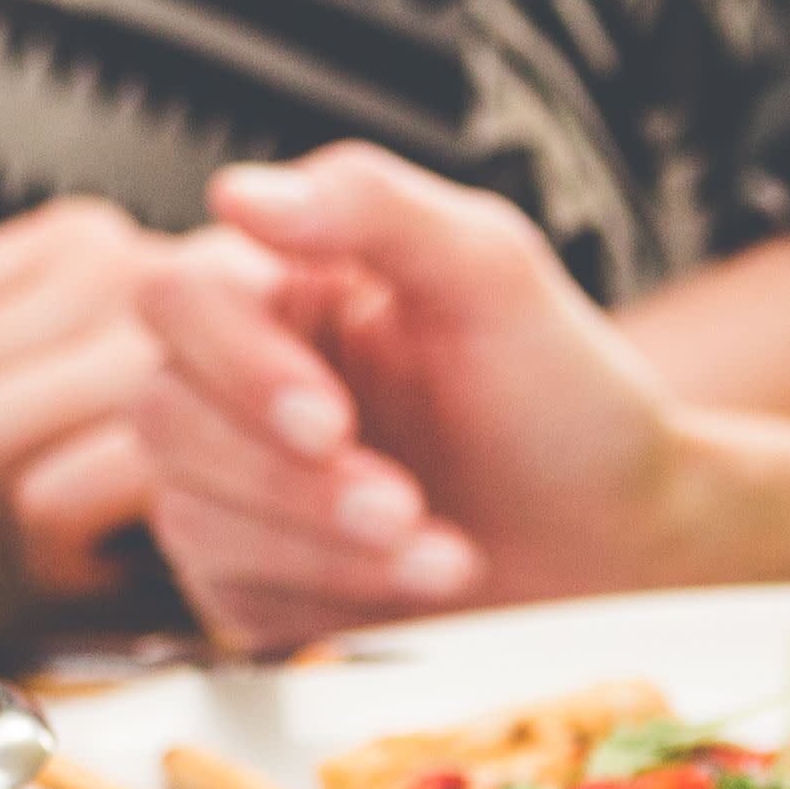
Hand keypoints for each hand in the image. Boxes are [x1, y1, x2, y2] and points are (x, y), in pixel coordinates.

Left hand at [0, 198, 179, 590]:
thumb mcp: (51, 368)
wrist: (372, 482)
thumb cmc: (199, 440)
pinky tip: (98, 553)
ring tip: (51, 532)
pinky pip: (42, 506)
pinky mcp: (187, 442)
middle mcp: (113, 279)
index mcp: (70, 248)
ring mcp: (155, 353)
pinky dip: (55, 558)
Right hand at [128, 148, 698, 649]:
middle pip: (168, 415)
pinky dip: (329, 597)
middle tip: (400, 505)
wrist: (621, 544)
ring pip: (189, 513)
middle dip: (291, 478)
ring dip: (321, 544)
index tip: (329, 420)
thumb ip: (375, 207)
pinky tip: (414, 587)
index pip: (181, 299)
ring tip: (442, 554)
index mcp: (288, 288)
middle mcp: (244, 382)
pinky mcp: (249, 579)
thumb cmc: (566, 404)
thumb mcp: (494, 274)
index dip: (240, 366)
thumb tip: (241, 191)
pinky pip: (228, 595)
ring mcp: (238, 485)